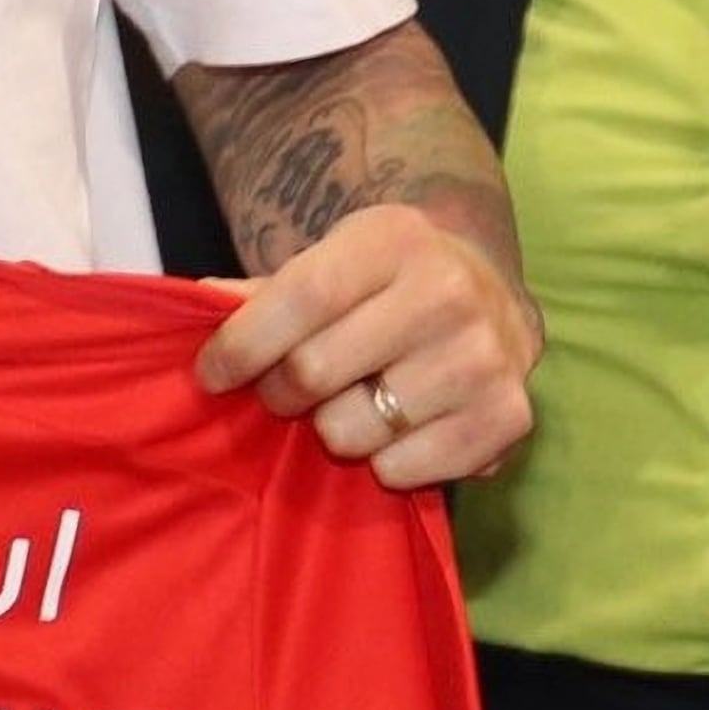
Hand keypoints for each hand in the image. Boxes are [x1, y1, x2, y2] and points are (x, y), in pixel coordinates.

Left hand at [195, 204, 537, 487]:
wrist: (488, 290)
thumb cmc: (387, 280)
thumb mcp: (333, 260)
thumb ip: (267, 291)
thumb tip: (200, 304)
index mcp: (395, 240)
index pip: (300, 298)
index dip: (242, 344)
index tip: (212, 374)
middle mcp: (448, 292)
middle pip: (314, 372)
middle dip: (280, 392)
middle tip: (287, 390)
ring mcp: (484, 357)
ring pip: (351, 430)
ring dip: (334, 428)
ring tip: (355, 401)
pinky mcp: (508, 417)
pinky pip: (400, 469)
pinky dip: (384, 461)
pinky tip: (400, 425)